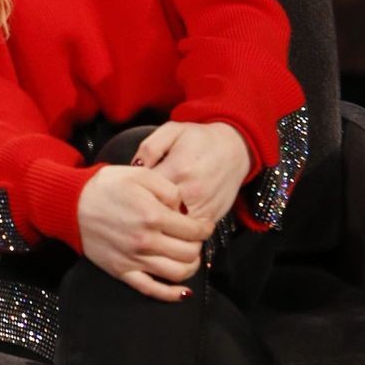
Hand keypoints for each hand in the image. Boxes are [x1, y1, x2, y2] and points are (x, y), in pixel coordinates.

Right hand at [77, 158, 208, 301]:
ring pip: (176, 274)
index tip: (204, 225)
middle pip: (189, 253)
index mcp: (152, 216)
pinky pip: (151, 290)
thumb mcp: (140, 175)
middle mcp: (146, 241)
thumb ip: (168, 189)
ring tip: (189, 257)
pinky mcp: (122, 271)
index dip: (205, 228)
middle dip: (198, 246)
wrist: (70, 204)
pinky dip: (171, 294)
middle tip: (195, 239)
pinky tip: (183, 291)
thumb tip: (183, 208)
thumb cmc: (105, 186)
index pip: (193, 230)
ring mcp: (134, 259)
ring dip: (190, 267)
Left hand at [131, 120, 251, 236]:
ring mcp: (202, 206)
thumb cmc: (200, 139)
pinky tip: (168, 222)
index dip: (133, 193)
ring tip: (150, 216)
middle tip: (136, 207)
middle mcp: (191, 190)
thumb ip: (150, 147)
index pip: (145, 189)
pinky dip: (176, 231)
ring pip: (172, 226)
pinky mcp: (211, 217)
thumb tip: (133, 168)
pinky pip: (188, 233)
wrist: (235, 149)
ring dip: (160, 224)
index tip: (129, 191)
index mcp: (177, 167)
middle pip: (156, 211)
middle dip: (143, 211)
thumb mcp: (173, 130)